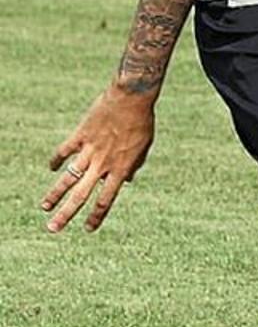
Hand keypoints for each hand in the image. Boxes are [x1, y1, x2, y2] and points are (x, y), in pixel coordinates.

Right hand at [43, 86, 155, 232]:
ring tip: (44, 207)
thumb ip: (134, 165)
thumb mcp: (143, 147)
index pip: (106, 200)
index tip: (88, 229)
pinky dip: (56, 160)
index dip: (97, 216)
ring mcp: (90, 150)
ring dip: (54, 194)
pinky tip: (51, 167)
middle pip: (81, 195)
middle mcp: (103, 164)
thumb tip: (127, 182)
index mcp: (121, 169)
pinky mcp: (80, 136)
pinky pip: (64, 151)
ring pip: (68, 177)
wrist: (132, 98)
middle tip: (53, 228)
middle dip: (66, 213)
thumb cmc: (142, 123)